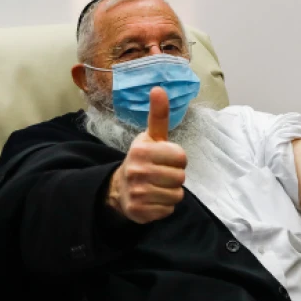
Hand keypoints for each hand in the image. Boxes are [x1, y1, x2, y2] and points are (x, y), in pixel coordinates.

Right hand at [107, 87, 186, 223]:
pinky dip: (164, 206)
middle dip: (175, 176)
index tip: (165, 159)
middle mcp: (137, 171)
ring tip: (157, 186)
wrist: (119, 188)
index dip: (177, 159)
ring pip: (176, 195)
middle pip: (181, 177)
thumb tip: (159, 88)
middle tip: (161, 174)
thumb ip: (158, 114)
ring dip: (171, 192)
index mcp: (142, 150)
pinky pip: (168, 210)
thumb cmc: (143, 159)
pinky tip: (153, 199)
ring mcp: (137, 193)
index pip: (181, 157)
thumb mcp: (151, 136)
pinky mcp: (138, 212)